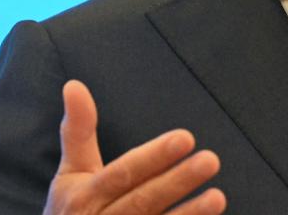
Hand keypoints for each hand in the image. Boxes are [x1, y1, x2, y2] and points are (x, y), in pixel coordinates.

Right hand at [44, 80, 226, 213]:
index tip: (186, 138)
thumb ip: (77, 131)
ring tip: (217, 197)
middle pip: (143, 201)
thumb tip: (74, 84)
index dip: (153, 158)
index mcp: (85, 197)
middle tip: (210, 160)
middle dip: (176, 182)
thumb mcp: (70, 173)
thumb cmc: (71, 210)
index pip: (123, 174)